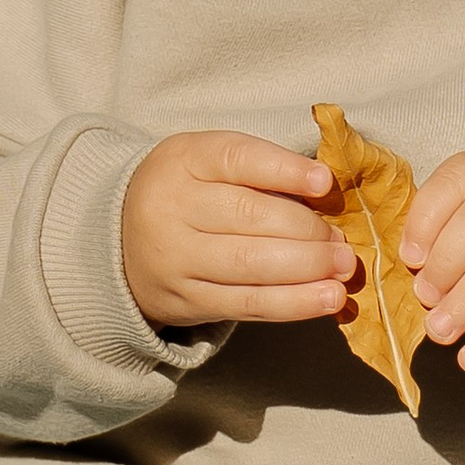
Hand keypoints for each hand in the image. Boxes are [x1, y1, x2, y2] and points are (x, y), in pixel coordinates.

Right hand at [121, 132, 349, 328]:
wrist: (121, 241)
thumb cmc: (188, 192)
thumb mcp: (208, 162)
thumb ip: (259, 170)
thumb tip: (327, 194)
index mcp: (183, 159)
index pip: (237, 159)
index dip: (284, 171)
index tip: (325, 183)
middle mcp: (172, 206)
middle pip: (249, 216)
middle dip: (307, 230)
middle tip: (342, 239)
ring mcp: (176, 258)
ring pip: (251, 265)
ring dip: (307, 269)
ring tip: (344, 268)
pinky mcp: (187, 301)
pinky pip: (248, 305)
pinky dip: (294, 303)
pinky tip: (326, 299)